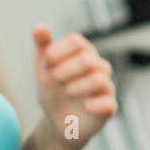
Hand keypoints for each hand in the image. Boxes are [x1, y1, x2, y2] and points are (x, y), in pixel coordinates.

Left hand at [33, 24, 117, 145]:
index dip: (58, 51)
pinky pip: (108, 103)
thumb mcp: (44, 68)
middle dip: (64, 71)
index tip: (47, 63)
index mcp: (84, 52)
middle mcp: (99, 66)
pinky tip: (84, 106)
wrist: (58, 122)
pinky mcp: (109, 107)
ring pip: (98, 79)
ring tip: (66, 92)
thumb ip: (43, 46)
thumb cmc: (54, 91)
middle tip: (56, 80)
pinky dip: (92, 105)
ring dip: (75, 87)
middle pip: (87, 59)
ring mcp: (106, 87)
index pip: (76, 41)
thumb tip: (39, 26)